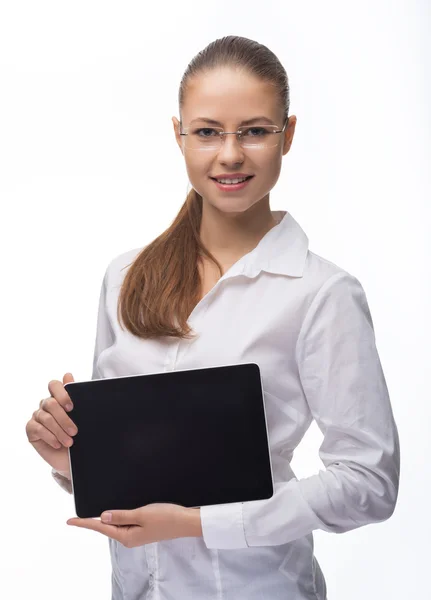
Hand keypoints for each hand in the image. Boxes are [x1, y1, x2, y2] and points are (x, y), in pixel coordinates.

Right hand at [25, 373, 77, 474]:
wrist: (73, 456)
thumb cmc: (79, 435)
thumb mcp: (83, 417)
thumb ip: (77, 397)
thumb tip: (68, 374)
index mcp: (59, 397)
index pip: (54, 385)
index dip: (61, 393)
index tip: (72, 407)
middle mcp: (46, 404)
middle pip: (50, 403)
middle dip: (64, 418)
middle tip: (75, 431)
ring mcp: (37, 416)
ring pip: (46, 418)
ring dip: (59, 431)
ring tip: (70, 442)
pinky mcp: (31, 429)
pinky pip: (38, 429)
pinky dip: (50, 437)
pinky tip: (58, 444)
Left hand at [66, 503, 202, 546]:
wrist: (186, 521)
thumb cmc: (166, 517)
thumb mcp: (141, 514)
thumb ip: (121, 515)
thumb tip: (102, 517)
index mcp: (127, 536)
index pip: (101, 528)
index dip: (84, 523)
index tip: (69, 521)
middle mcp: (129, 537)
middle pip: (107, 527)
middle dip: (94, 520)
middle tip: (79, 514)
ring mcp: (136, 534)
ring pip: (116, 523)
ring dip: (107, 517)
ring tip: (96, 511)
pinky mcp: (143, 529)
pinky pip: (125, 522)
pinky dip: (118, 516)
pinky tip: (115, 511)